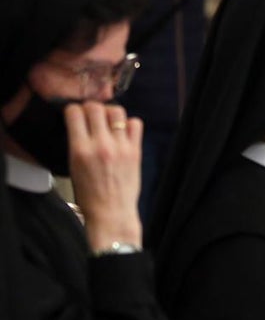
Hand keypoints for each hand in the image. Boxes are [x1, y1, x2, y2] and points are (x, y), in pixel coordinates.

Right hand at [64, 102, 143, 250]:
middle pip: (96, 108)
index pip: (75, 113)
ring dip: (110, 112)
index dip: (73, 110)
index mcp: (80, 150)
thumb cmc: (89, 194)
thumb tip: (81, 124)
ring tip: (108, 121)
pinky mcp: (135, 151)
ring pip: (117, 111)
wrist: (111, 212)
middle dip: (90, 107)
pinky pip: (135, 124)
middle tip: (91, 115)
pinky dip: (129, 123)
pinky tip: (123, 132)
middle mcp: (101, 145)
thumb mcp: (73, 167)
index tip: (75, 114)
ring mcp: (121, 147)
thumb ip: (77, 143)